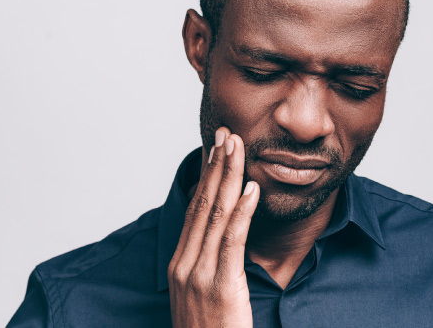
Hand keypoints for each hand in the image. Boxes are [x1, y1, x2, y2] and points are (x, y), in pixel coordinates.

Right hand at [168, 128, 259, 327]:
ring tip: (238, 148)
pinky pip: (232, 241)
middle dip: (216, 166)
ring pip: (215, 215)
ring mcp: (199, 274)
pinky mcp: (220, 286)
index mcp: (180, 265)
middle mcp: (185, 264)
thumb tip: (224, 242)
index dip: (206, 177)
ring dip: (228, 177)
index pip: (195, 210)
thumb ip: (210, 269)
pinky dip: (243, 211)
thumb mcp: (202, 299)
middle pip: (202, 204)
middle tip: (226, 134)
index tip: (216, 149)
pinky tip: (252, 189)